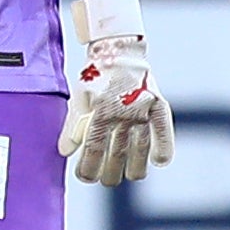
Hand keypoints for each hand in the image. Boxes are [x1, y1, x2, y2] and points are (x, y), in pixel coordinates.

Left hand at [59, 0, 174, 187]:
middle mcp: (122, 112)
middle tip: (107, 181)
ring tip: (131, 176)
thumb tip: (64, 152)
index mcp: (99, 110)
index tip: (86, 178)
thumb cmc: (94, 76)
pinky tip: (160, 162)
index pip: (94, 148)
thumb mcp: (78, 97)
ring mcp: (141, 108)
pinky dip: (164, 146)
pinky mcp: (157, 103)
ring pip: (140, 147)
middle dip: (111, 172)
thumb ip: (72, 125)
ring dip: (136, 167)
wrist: (117, 49)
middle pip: (118, 153)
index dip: (89, 167)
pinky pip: (163, 129)